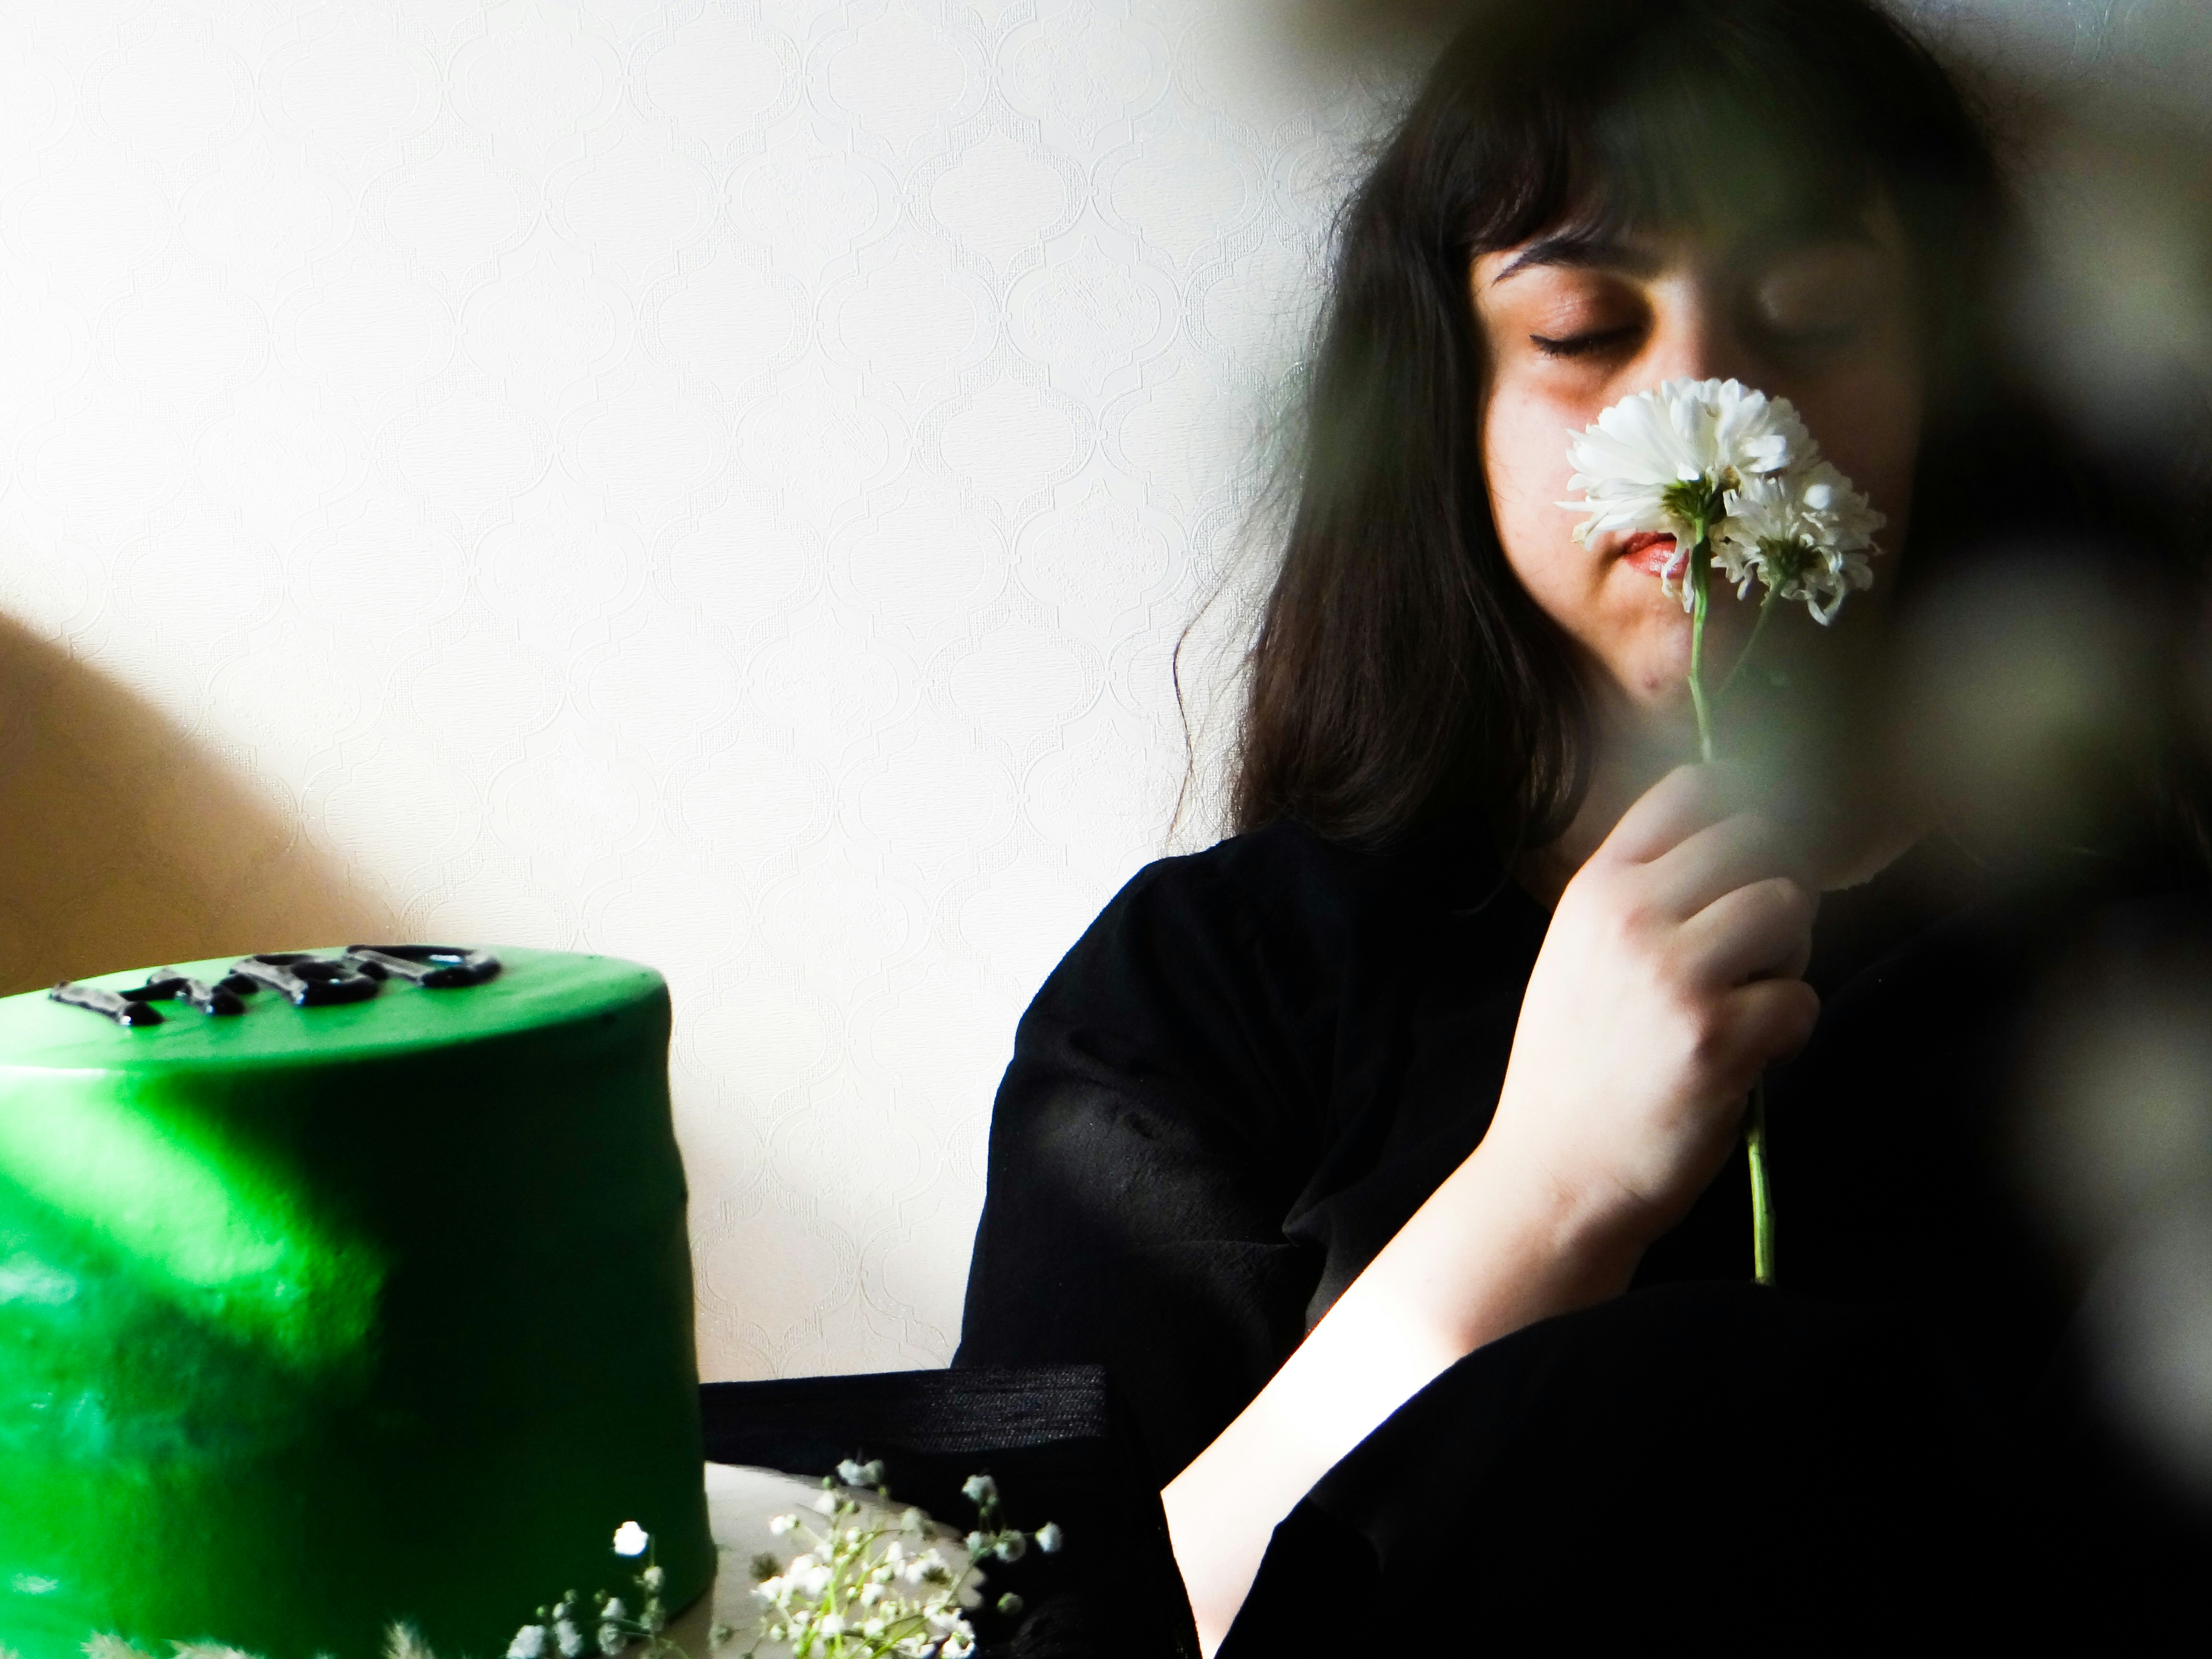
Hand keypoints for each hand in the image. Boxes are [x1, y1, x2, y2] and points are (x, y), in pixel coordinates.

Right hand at [1483, 763, 1819, 1259]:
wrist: (1555, 1173)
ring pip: (1791, 906)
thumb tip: (1737, 835)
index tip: (1750, 861)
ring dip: (1791, 954)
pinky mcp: (1717, 1039)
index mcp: (1596, 889)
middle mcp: (1631, 916)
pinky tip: (1751, 1056)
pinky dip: (1791, 1029)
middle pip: (1759, 840)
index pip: (1693, 790)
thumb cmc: (1576, 1066)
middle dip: (1776, 891)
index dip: (1744, 813)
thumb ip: (1640, 891)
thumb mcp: (1580, 953)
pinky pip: (1803, 998)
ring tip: (1752, 1000)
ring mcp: (1675, 976)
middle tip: (1758, 951)